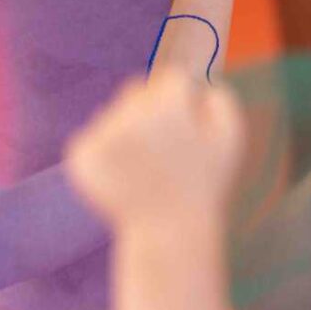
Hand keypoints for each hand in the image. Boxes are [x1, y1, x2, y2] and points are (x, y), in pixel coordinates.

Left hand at [65, 70, 245, 229]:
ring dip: (123, 133)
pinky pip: (89, 139)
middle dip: (147, 112)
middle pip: (134, 92)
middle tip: (161, 149)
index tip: (182, 126)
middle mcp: (130, 116)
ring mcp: (102, 135)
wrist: (166, 230)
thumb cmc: (202, 184)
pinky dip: (102, 155)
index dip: (178, 102)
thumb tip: (197, 80)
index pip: (168, 79)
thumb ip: (219, 98)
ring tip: (142, 168)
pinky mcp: (81, 155)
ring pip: (110, 116)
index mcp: (167, 107)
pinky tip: (121, 176)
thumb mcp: (229, 138)